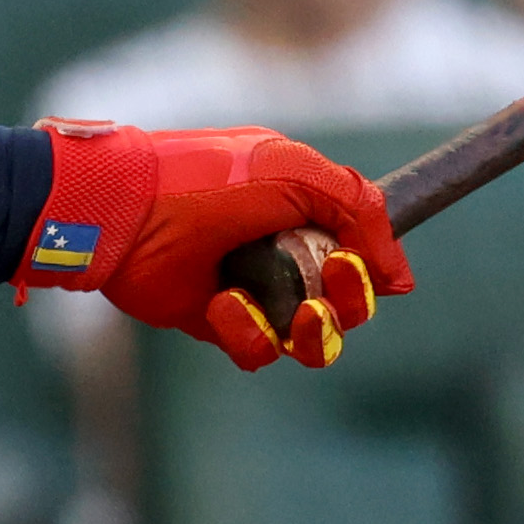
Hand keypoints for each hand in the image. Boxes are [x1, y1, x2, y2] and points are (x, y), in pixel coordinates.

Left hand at [23, 122, 409, 373]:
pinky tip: (221, 304)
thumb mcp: (295, 173)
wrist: (126, 212)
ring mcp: (253, 292)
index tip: (361, 263)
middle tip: (333, 277)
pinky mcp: (219, 324)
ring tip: (298, 312)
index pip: (362, 253)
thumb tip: (398, 279)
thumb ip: (359, 208)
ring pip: (312, 338)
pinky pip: (260, 350)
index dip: (371, 268)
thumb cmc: (208, 181)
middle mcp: (284, 254)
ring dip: (313, 329)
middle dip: (350, 299)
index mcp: (305, 211)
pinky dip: (248, 331)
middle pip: (349, 305)